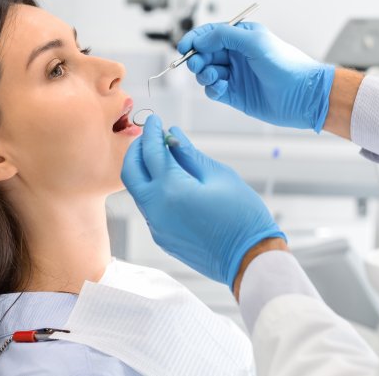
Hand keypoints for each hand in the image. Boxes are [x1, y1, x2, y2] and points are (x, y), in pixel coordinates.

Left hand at [121, 114, 285, 287]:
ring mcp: (156, 227)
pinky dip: (154, 190)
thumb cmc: (242, 214)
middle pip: (130, 172)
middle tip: (151, 138)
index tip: (155, 120)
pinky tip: (172, 183)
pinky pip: (150, 208)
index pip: (151, 152)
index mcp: (171, 190)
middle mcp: (156, 209)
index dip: (152, 132)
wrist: (248, 260)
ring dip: (144, 171)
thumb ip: (190, 154)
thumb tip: (173, 135)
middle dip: (137, 150)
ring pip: (138, 191)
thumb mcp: (219, 176)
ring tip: (164, 158)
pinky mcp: (162, 237)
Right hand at [177, 22, 335, 131]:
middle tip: (196, 64)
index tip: (184, 47)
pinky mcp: (235, 95)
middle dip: (196, 58)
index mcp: (242, 37)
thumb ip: (223, 36)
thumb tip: (200, 41)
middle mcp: (237, 55)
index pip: (210, 34)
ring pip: (207, 72)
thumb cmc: (286, 64)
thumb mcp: (254, 41)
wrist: (303, 95)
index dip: (195, 40)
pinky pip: (213, 90)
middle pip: (205, 54)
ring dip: (204, 74)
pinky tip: (220, 88)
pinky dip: (212, 89)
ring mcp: (235, 75)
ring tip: (212, 77)